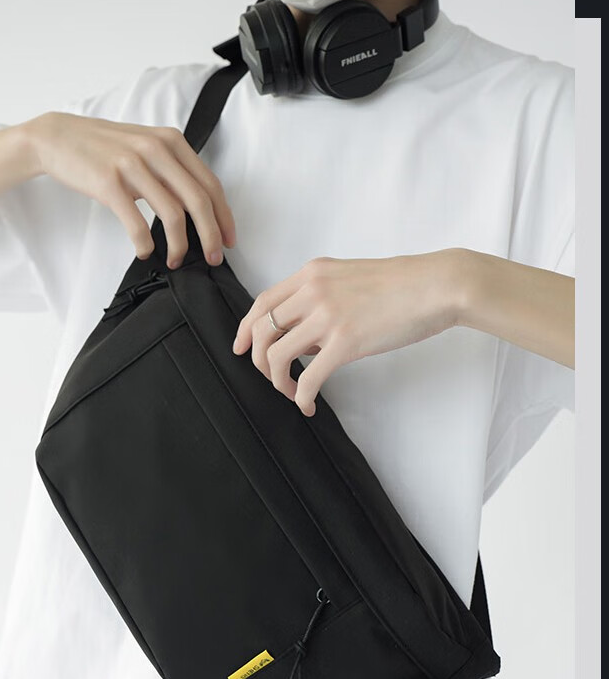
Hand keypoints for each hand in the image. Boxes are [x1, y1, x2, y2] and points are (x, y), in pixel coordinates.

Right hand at [25, 112, 235, 267]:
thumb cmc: (103, 147)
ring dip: (178, 245)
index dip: (224, 216)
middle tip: (213, 258)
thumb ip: (171, 168)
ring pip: (172, 214)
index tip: (228, 240)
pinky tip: (144, 251)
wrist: (57, 137)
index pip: (210, 183)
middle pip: (198, 200)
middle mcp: (156, 149)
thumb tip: (197, 208)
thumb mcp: (144, 146)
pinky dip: (144, 244)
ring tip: (174, 259)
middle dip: (211, 235)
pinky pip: (136, 223)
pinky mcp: (109, 182)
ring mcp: (132, 164)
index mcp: (171, 141)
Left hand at [232, 253, 458, 415]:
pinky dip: (301, 396)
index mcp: (312, 273)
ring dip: (276, 380)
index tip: (239, 348)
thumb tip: (304, 338)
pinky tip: (308, 405)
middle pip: (260, 329)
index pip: (262, 302)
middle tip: (270, 377)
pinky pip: (307, 377)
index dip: (244, 329)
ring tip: (292, 392)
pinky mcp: (346, 341)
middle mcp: (313, 291)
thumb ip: (321, 299)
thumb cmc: (404, 284)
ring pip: (275, 355)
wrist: (438, 284)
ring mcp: (327, 315)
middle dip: (256, 359)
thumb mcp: (349, 278)